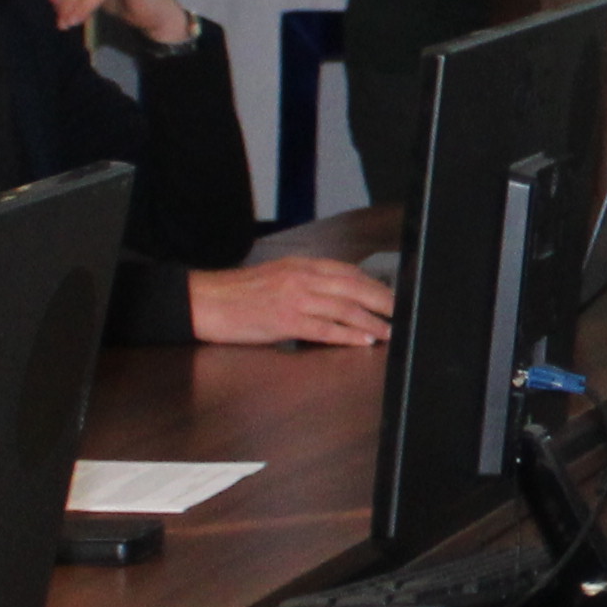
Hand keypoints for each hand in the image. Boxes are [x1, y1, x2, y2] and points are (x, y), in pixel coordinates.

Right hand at [192, 255, 396, 350]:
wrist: (205, 301)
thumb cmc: (238, 293)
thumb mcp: (277, 276)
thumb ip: (305, 281)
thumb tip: (334, 294)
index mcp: (301, 265)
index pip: (348, 272)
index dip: (373, 284)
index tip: (390, 294)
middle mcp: (302, 278)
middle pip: (354, 288)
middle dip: (382, 301)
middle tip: (401, 312)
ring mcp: (295, 299)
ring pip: (345, 309)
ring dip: (372, 321)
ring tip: (390, 331)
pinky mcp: (286, 321)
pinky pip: (326, 329)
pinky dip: (349, 336)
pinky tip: (363, 341)